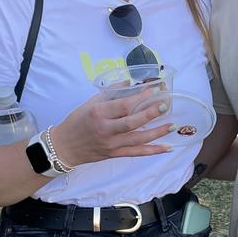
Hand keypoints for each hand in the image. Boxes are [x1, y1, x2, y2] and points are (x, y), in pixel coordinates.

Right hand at [49, 90, 175, 165]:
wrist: (64, 146)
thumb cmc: (77, 121)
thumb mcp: (91, 102)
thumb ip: (111, 92)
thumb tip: (131, 82)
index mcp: (99, 113)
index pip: (124, 105)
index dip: (141, 98)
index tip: (155, 90)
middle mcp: (106, 129)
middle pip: (133, 122)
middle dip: (151, 113)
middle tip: (166, 105)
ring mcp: (111, 144)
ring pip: (138, 139)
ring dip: (157, 132)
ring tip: (173, 125)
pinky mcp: (114, 154)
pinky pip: (137, 153)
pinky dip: (153, 151)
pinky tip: (167, 147)